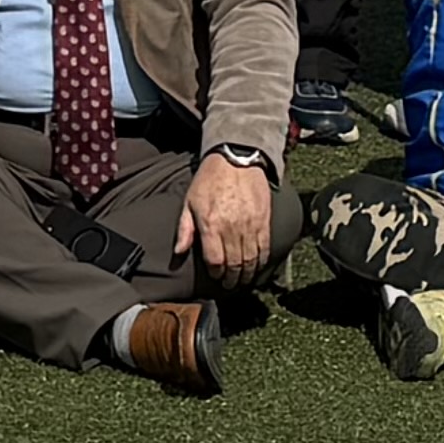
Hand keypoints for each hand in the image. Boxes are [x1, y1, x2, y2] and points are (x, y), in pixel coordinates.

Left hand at [185, 149, 274, 281]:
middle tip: (229, 284)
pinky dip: (261, 262)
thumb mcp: (190, 201)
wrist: (236, 158)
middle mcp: (232, 228)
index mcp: (211, 224)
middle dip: (231, 279)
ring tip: (242, 280)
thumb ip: (184, 229)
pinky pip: (264, 249)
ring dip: (247, 275)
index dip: (216, 273)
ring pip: (251, 261)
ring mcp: (250, 225)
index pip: (215, 261)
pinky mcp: (264, 221)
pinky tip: (256, 267)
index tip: (215, 276)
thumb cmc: (210, 179)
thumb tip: (179, 252)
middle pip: (234, 265)